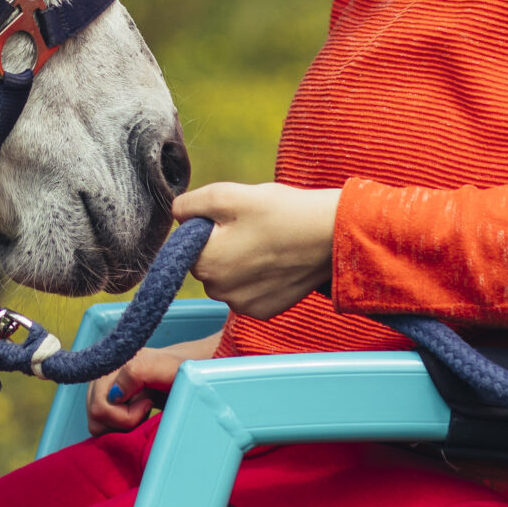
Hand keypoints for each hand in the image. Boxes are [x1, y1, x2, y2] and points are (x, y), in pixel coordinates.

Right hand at [86, 333, 221, 434]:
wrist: (196, 371)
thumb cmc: (186, 369)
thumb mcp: (168, 368)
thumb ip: (137, 372)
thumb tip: (113, 394)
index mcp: (113, 365)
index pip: (99, 408)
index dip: (125, 416)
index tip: (148, 405)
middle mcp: (104, 376)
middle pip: (94, 416)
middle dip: (121, 421)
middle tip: (146, 410)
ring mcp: (106, 388)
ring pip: (97, 422)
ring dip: (120, 424)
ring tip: (143, 412)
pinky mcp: (111, 401)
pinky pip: (103, 424)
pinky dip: (120, 426)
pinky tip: (138, 415)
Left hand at [173, 182, 339, 319]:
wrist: (331, 236)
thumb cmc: (279, 212)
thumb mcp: (226, 194)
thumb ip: (188, 204)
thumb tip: (176, 214)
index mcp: (204, 264)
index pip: (188, 243)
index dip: (208, 226)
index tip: (235, 218)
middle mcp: (218, 292)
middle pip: (208, 263)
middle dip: (223, 246)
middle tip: (253, 228)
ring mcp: (242, 305)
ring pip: (228, 278)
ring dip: (240, 263)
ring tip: (269, 244)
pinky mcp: (264, 311)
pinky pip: (249, 291)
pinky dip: (258, 278)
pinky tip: (278, 262)